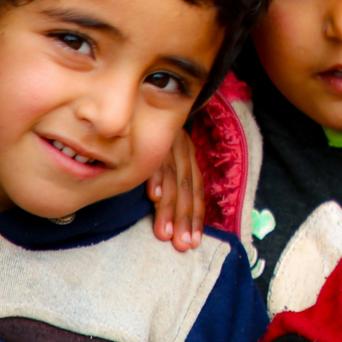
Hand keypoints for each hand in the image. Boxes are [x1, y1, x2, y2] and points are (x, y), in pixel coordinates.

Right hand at [149, 128, 203, 251]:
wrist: (145, 96)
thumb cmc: (150, 132)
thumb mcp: (165, 154)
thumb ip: (169, 180)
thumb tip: (167, 214)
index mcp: (188, 156)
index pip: (196, 190)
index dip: (196, 216)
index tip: (193, 243)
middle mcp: (181, 149)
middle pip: (186, 187)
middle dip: (184, 218)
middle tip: (181, 245)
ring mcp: (166, 141)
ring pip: (172, 177)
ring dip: (168, 207)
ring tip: (163, 232)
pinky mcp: (149, 134)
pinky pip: (153, 157)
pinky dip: (155, 176)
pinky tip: (152, 195)